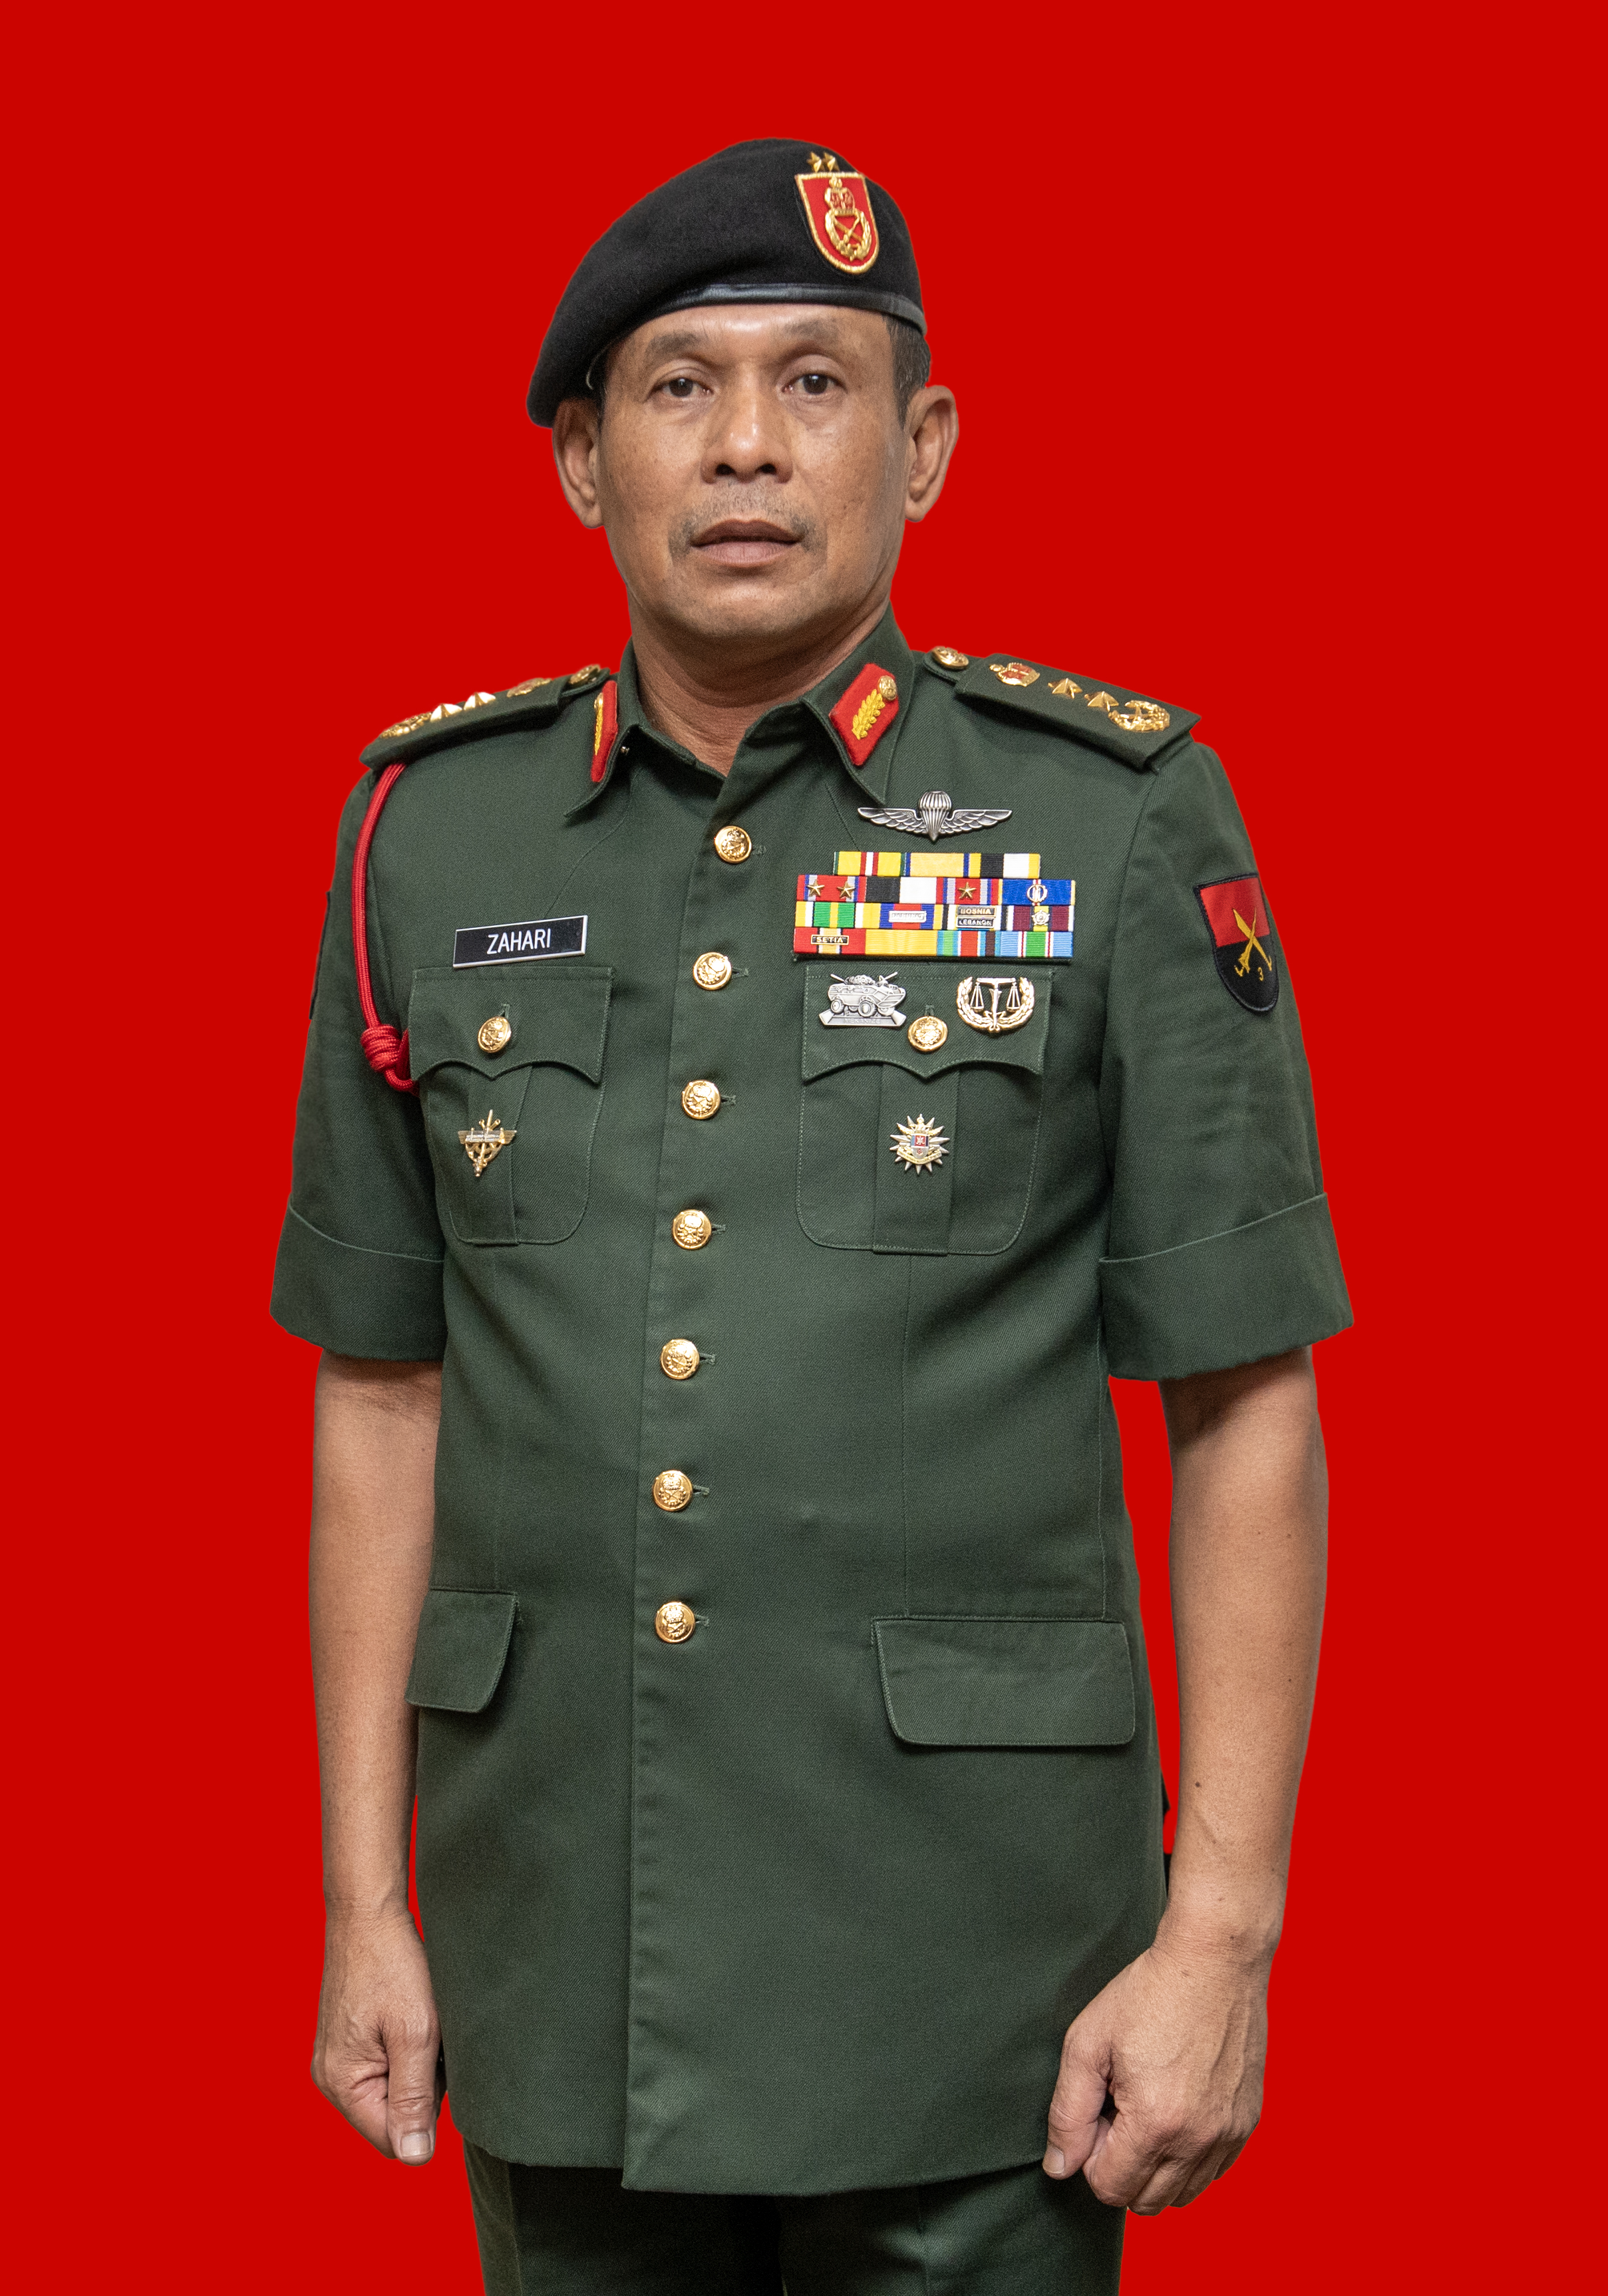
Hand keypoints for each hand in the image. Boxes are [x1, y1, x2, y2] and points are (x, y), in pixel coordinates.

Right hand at [312, 1905, 443, 2162]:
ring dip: (418, 2065)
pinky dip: (408, 2047)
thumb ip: (414, 2097)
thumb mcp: (415, 2033)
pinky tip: (412, 2016)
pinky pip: (388, 2064)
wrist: (370, 1912)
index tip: (436, 2065)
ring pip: (394, 2089)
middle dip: (422, 2087)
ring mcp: (339, 2057)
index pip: (392, 2141)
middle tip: (431, 2038)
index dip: (426, 2115)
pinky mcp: (350, 2039)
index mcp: (342, 2084)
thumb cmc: (392, 1965)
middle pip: (393, 2117)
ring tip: (422, 2022)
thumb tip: (415, 2157)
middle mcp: (332, 2077)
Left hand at [1041, 1928, 1267, 2211]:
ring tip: (1148, 2108)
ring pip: (1182, 2195)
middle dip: (1122, 2168)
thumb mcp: (1088, 2042)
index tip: (1097, 2113)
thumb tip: (1059, 2168)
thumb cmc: (1148, 1993)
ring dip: (1156, 2168)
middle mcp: (1199, 2140)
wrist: (1215, 1960)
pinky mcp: (1248, 2123)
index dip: (1091, 2158)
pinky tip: (1177, 2108)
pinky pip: (1213, 2172)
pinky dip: (1189, 2158)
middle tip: (1119, 2111)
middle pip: (1146, 2202)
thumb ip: (1067, 2113)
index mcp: (1155, 2122)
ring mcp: (1229, 2134)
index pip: (1110, 2189)